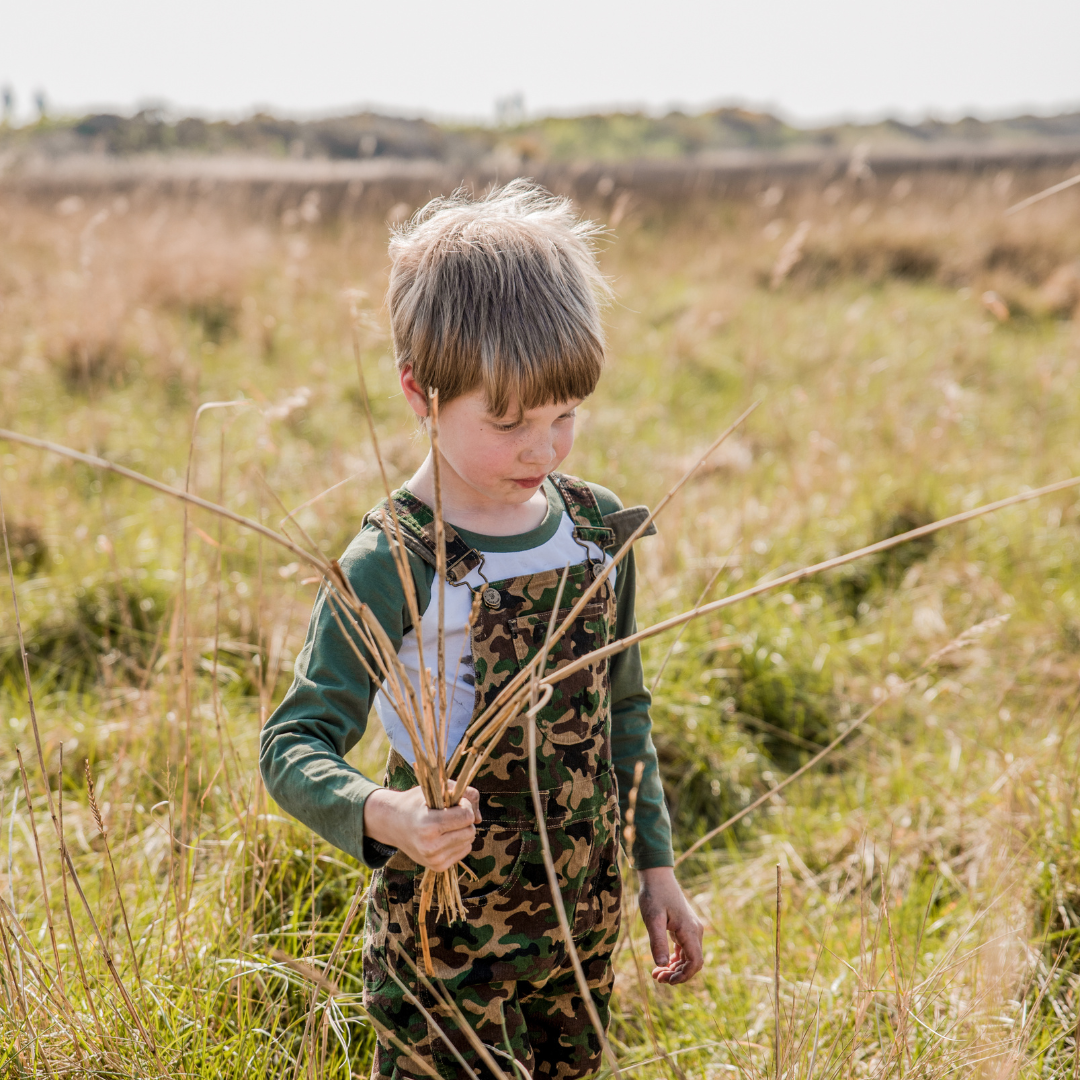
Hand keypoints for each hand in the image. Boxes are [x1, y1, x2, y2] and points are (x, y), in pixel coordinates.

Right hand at [363, 785, 480, 871]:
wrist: (393, 824)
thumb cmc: (416, 803)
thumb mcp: (437, 789)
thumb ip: (464, 793)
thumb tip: (480, 818)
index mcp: (428, 825)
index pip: (467, 816)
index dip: (465, 806)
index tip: (454, 802)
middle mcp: (430, 846)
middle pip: (470, 831)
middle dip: (465, 820)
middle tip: (450, 813)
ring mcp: (433, 859)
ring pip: (469, 843)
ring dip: (462, 831)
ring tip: (445, 825)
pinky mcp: (437, 867)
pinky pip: (463, 852)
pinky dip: (459, 842)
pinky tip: (444, 836)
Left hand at [638, 866, 703, 984]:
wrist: (657, 876)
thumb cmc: (654, 895)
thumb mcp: (653, 918)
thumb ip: (658, 941)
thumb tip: (661, 965)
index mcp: (689, 930)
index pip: (695, 962)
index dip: (683, 976)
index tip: (666, 980)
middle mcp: (694, 931)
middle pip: (692, 962)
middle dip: (676, 974)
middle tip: (656, 977)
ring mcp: (691, 929)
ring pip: (688, 957)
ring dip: (675, 968)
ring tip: (656, 973)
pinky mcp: (684, 927)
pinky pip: (684, 950)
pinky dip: (675, 959)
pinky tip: (662, 964)